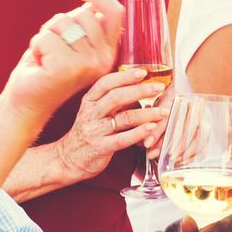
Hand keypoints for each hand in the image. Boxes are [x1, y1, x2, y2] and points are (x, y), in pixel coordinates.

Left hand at [0, 0, 124, 121]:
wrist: (27, 101)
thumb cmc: (46, 67)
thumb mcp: (71, 42)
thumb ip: (84, 25)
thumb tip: (89, 3)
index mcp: (109, 51)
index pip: (114, 11)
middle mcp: (104, 59)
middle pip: (82, 14)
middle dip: (59, 23)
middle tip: (52, 47)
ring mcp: (88, 65)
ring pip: (62, 23)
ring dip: (45, 36)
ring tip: (46, 56)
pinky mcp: (67, 69)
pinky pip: (46, 38)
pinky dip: (36, 47)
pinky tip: (39, 64)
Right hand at [53, 68, 170, 182]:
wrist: (67, 159)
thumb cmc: (87, 133)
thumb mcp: (93, 112)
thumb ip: (111, 101)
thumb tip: (137, 87)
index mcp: (89, 102)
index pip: (105, 83)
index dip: (124, 76)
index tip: (143, 72)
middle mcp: (90, 114)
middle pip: (116, 97)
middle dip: (140, 91)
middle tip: (158, 88)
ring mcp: (95, 131)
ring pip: (124, 118)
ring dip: (146, 114)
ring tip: (163, 112)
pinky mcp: (100, 148)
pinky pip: (122, 139)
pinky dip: (139, 133)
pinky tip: (151, 128)